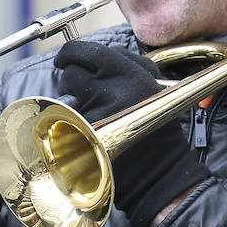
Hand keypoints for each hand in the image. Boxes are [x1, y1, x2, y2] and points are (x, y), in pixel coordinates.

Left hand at [54, 41, 210, 226]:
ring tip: (87, 112)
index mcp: (135, 77)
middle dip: (70, 79)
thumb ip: (127, 67)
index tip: (66, 58)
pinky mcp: (86, 136)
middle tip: (78, 90)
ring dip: (69, 100)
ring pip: (65, 94)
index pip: (93, 52)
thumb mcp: (152, 89)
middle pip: (73, 71)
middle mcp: (116, 92)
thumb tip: (90, 56)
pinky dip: (69, 122)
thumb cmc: (156, 132)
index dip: (72, 52)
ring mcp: (99, 114)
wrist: (161, 174)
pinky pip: (67, 119)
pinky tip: (84, 131)